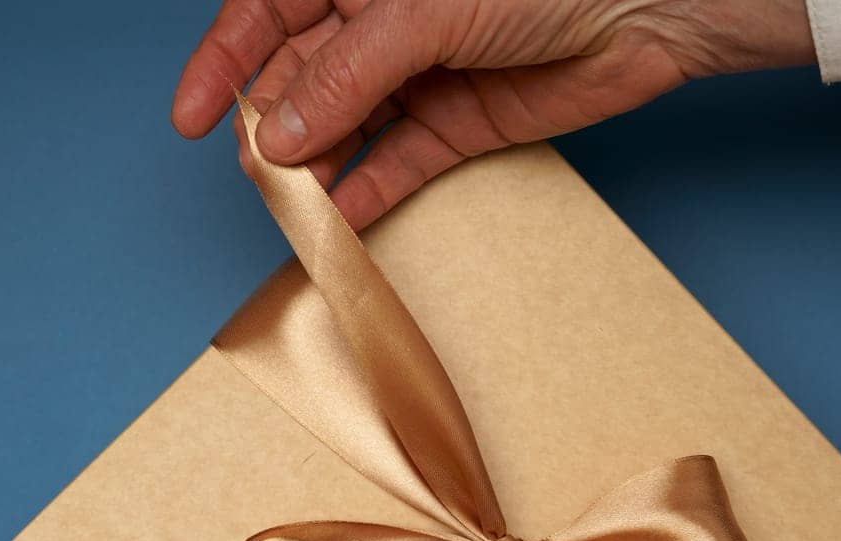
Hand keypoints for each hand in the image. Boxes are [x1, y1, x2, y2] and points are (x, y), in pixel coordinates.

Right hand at [172, 0, 816, 228]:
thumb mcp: (424, 7)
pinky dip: (366, 191)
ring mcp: (418, 71)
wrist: (650, 6)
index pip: (266, 10)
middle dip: (273, 121)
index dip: (223, 62)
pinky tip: (339, 219)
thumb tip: (282, 128)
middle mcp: (381, 18)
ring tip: (294, 201)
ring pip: (343, 124)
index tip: (190, 116)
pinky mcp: (456, 122)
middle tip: (260, 168)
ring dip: (315, 165)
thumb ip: (349, 70)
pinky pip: (394, 161)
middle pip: (300, 74)